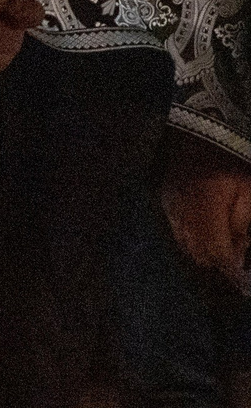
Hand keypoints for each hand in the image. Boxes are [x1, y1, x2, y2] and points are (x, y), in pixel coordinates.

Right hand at [163, 138, 250, 289]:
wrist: (201, 131)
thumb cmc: (231, 161)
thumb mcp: (248, 191)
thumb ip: (242, 222)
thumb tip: (238, 249)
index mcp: (207, 212)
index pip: (217, 253)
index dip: (229, 268)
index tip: (239, 276)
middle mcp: (184, 214)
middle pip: (197, 253)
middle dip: (215, 262)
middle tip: (230, 263)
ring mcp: (171, 206)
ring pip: (184, 244)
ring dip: (201, 251)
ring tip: (217, 250)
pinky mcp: (164, 199)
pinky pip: (175, 229)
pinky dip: (188, 237)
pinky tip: (200, 235)